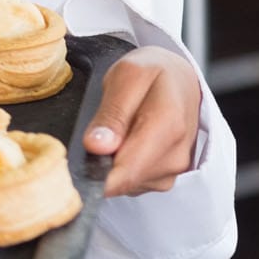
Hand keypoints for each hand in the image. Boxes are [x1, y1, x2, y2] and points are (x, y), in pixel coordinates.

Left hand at [83, 45, 201, 195]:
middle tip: (97, 133)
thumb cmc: (152, 74)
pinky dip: (123, 165)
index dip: (96, 173)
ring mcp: (173, 170)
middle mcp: (175, 156)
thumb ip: (112, 113)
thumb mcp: (127, 76)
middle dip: (101, 163)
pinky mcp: (166, 177)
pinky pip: (134, 182)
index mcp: (167, 127)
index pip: (127, 170)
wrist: (182, 81)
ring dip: (112, 163)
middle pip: (124, 179)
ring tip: (116, 132)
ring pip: (127, 183)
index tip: (76, 164)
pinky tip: (126, 142)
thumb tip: (96, 147)